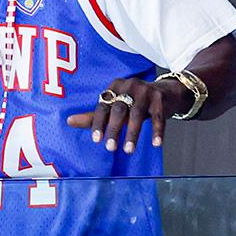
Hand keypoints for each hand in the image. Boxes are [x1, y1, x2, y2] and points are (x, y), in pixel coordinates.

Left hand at [66, 77, 187, 153]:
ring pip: (138, 114)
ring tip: (128, 150)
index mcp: (114, 86)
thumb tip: (68, 121)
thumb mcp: (114, 106)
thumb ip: (93, 116)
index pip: (103, 105)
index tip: (96, 140)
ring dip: (133, 133)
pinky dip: (157, 131)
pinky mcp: (160, 99)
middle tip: (110, 148)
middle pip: (119, 109)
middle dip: (114, 129)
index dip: (98, 123)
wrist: (166, 92)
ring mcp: (146, 91)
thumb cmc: (134, 102)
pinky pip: (158, 117)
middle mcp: (129, 86)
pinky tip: (156, 144)